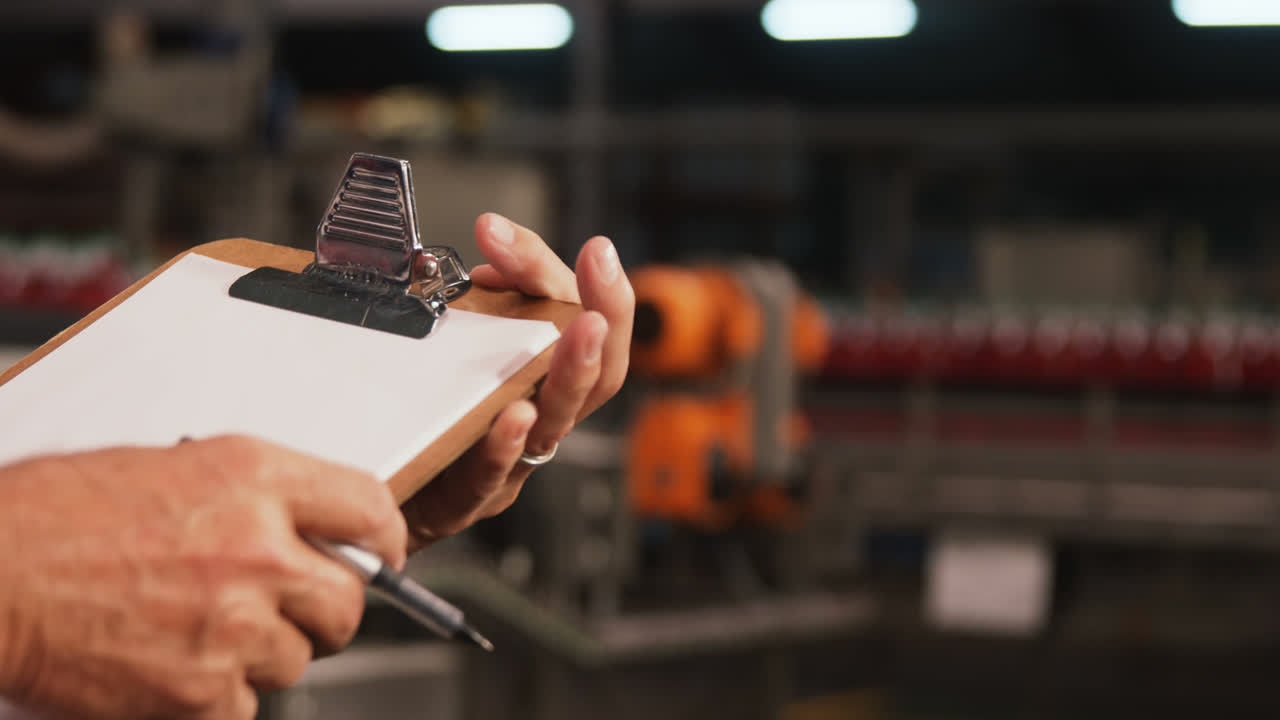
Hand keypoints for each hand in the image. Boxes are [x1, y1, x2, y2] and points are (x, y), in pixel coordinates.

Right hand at [0, 436, 406, 719]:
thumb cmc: (54, 515)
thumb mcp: (175, 468)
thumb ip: (256, 497)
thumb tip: (304, 530)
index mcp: (255, 478)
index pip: (370, 509)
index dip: (382, 540)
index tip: (380, 556)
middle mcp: (257, 547)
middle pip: (348, 602)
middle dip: (323, 610)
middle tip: (287, 607)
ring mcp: (233, 622)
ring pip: (295, 660)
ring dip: (261, 654)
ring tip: (200, 629)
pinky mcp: (200, 689)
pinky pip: (244, 707)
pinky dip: (215, 698)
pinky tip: (172, 664)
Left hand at [402, 213, 633, 548]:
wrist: (373, 495)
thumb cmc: (426, 418)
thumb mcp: (457, 339)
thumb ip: (484, 294)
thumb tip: (496, 251)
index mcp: (545, 381)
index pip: (590, 328)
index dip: (602, 289)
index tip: (597, 248)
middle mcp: (538, 423)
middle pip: (597, 378)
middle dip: (607, 315)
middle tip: (600, 267)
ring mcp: (506, 464)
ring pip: (553, 425)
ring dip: (570, 373)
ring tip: (582, 330)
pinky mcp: (459, 501)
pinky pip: (487, 479)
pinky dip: (502, 447)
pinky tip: (513, 417)